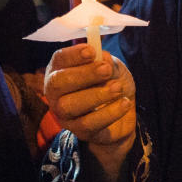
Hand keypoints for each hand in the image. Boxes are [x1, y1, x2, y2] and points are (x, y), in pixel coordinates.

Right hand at [43, 44, 135, 170]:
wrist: (124, 110)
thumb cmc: (111, 83)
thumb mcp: (113, 68)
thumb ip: (107, 62)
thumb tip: (103, 58)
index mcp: (61, 71)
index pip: (59, 60)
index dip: (73, 55)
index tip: (92, 51)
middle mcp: (56, 93)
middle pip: (57, 83)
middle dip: (83, 75)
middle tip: (107, 70)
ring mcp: (65, 114)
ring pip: (69, 105)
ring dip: (96, 95)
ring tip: (118, 88)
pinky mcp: (80, 131)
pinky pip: (88, 124)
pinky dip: (109, 113)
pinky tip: (125, 103)